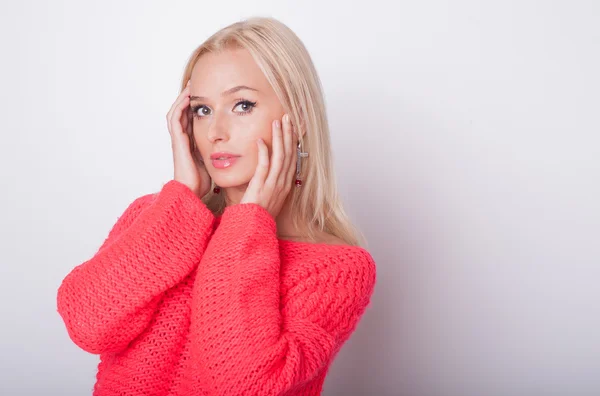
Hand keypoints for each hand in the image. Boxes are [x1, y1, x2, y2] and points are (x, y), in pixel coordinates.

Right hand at [167, 80, 211, 197]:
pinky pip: (174, 119)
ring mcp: (178, 140)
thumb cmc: (203, 182)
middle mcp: (183, 140)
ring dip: (183, 99)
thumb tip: (236, 147)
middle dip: (189, 100)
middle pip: (183, 113)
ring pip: (177, 113)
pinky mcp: (177, 141)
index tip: (208, 97)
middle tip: (196, 85)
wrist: (192, 192)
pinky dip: (179, 107)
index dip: (198, 108)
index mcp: (192, 144)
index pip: (192, 120)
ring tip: (191, 86)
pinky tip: (187, 98)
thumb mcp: (215, 163)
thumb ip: (221, 153)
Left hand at [240, 113, 297, 217]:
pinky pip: (263, 166)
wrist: (253, 229)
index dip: (294, 141)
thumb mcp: (270, 196)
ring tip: (277, 122)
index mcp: (286, 184)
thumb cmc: (259, 214)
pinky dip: (263, 152)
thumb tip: (269, 168)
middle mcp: (283, 183)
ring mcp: (273, 185)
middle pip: (289, 154)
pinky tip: (260, 140)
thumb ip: (271, 181)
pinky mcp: (261, 187)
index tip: (293, 126)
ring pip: (280, 157)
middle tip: (288, 117)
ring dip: (279, 138)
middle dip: (289, 134)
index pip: (292, 158)